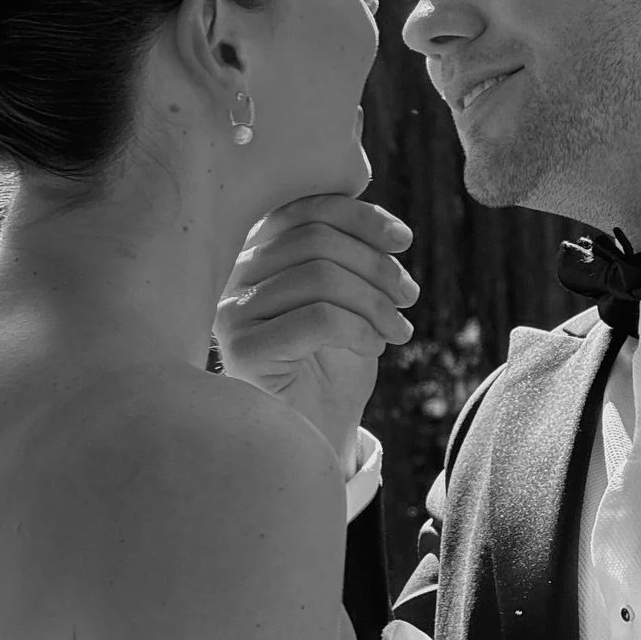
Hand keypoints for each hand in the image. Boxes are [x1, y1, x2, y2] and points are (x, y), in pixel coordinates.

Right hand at [216, 194, 417, 469]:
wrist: (319, 431)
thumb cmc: (335, 363)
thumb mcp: (351, 298)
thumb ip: (352, 254)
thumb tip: (388, 227)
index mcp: (258, 252)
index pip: (305, 208)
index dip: (361, 216)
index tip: (404, 241)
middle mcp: (234, 277)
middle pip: (315, 239)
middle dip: (376, 265)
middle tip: (408, 298)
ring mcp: (232, 312)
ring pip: (320, 277)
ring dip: (375, 302)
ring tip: (397, 330)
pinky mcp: (242, 350)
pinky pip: (317, 319)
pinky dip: (360, 329)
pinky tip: (374, 348)